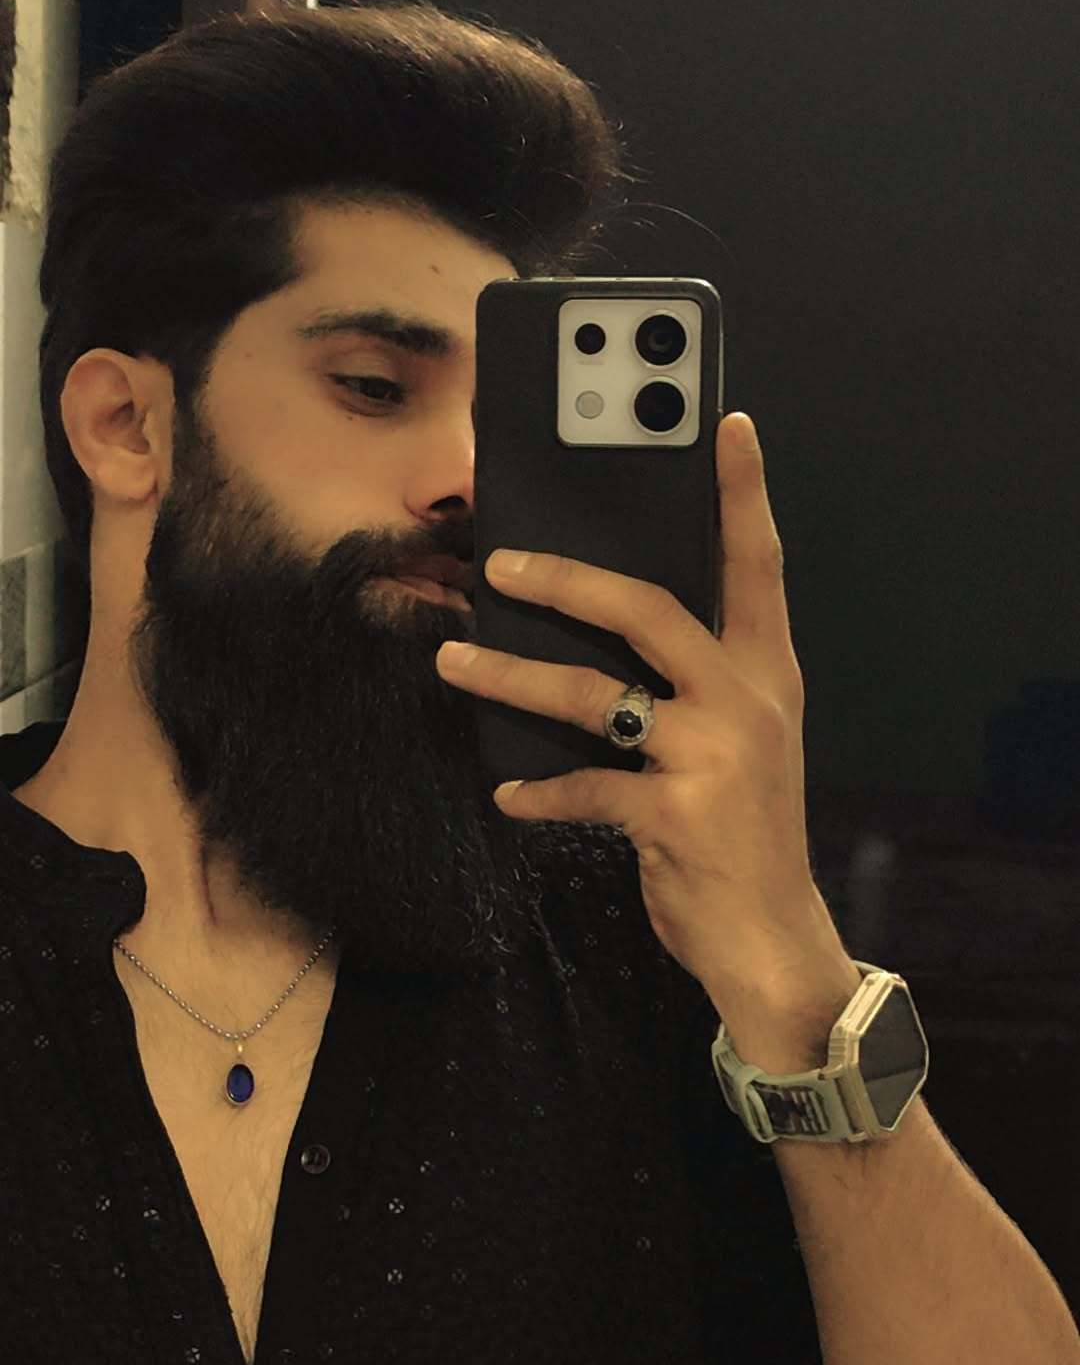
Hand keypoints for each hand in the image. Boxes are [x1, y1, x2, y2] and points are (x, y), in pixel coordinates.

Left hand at [436, 412, 848, 1009]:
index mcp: (767, 673)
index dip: (743, 494)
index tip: (727, 426)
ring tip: (454, 660)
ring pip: (593, 694)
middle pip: (648, 609)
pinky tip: (509, 792)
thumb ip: (694, 685)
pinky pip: (582, 786)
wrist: (771, 938)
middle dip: (567, 578)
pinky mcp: (674, 815)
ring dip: (511, 675)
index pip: (758, 565)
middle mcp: (747, 702)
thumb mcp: (741, 743)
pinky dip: (538, 790)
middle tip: (499, 562)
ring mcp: (714, 757)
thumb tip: (603, 627)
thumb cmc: (742, 832)